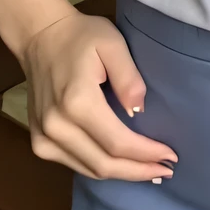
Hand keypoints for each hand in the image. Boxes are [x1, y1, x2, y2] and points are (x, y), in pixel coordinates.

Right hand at [19, 10, 177, 182]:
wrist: (40, 35)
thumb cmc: (80, 36)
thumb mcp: (112, 44)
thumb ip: (129, 78)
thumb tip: (140, 112)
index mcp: (77, 102)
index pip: (118, 143)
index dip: (146, 154)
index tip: (171, 157)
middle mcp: (57, 126)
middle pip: (104, 164)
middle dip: (138, 171)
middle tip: (166, 170)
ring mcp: (44, 137)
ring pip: (90, 170)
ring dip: (122, 174)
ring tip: (149, 170)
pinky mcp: (39, 140)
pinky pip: (75, 164)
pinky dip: (101, 168)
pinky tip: (121, 164)